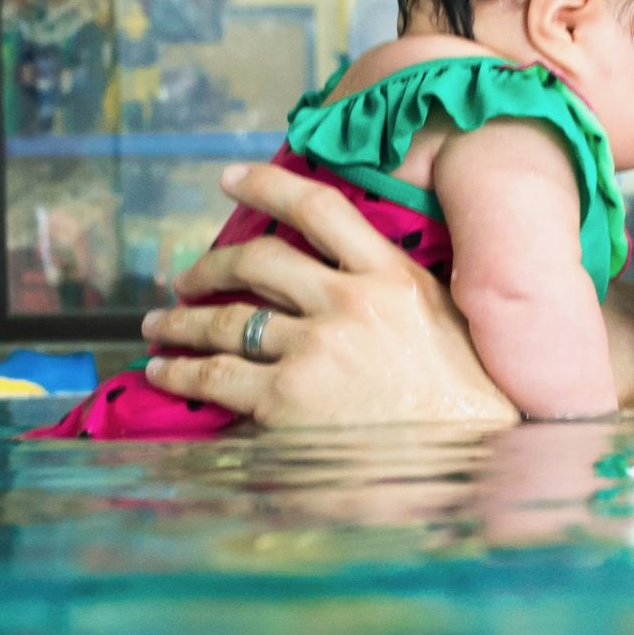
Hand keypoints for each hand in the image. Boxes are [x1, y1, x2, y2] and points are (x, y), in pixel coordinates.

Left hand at [141, 164, 519, 427]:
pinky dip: (180, 371)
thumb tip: (344, 269)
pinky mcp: (286, 399)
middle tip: (186, 277)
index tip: (230, 178)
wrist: (473, 455)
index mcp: (389, 273)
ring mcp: (313, 349)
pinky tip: (163, 369)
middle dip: (210, 266)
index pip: (318, 208)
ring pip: (226, 320)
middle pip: (257, 261)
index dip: (265, 185)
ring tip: (160, 324)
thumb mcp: (443, 314)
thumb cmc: (467, 397)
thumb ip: (392, 284)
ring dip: (182, 321)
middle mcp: (346, 301)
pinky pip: (216, 375)